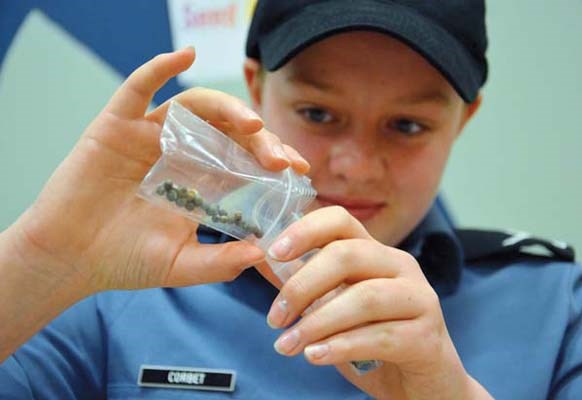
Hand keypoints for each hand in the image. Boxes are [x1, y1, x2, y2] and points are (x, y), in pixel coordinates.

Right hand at [8, 47, 309, 295]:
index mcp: (199, 178)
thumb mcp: (181, 265)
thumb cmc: (124, 260)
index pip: (244, 157)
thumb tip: (262, 254)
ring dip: (227, 108)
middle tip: (282, 158)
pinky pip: (137, 88)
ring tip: (252, 125)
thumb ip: (220, 263)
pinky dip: (159, 68)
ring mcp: (149, 136)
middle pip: (228, 130)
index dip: (273, 157)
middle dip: (260, 140)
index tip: (299, 168)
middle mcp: (180, 151)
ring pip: (195, 106)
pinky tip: (184, 56)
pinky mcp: (117, 126)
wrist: (70, 260)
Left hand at [262, 206, 491, 398]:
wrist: (423, 386)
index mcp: (376, 253)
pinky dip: (340, 347)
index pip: (341, 221)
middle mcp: (401, 267)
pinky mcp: (427, 337)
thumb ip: (304, 285)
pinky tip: (314, 357)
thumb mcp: (334, 309)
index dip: (305, 230)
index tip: (274, 253)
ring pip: (363, 297)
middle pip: (347, 255)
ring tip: (287, 345)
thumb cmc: (375, 342)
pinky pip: (379, 337)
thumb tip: (259, 259)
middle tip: (275, 318)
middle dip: (302, 285)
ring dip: (316, 323)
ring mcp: (419, 300)